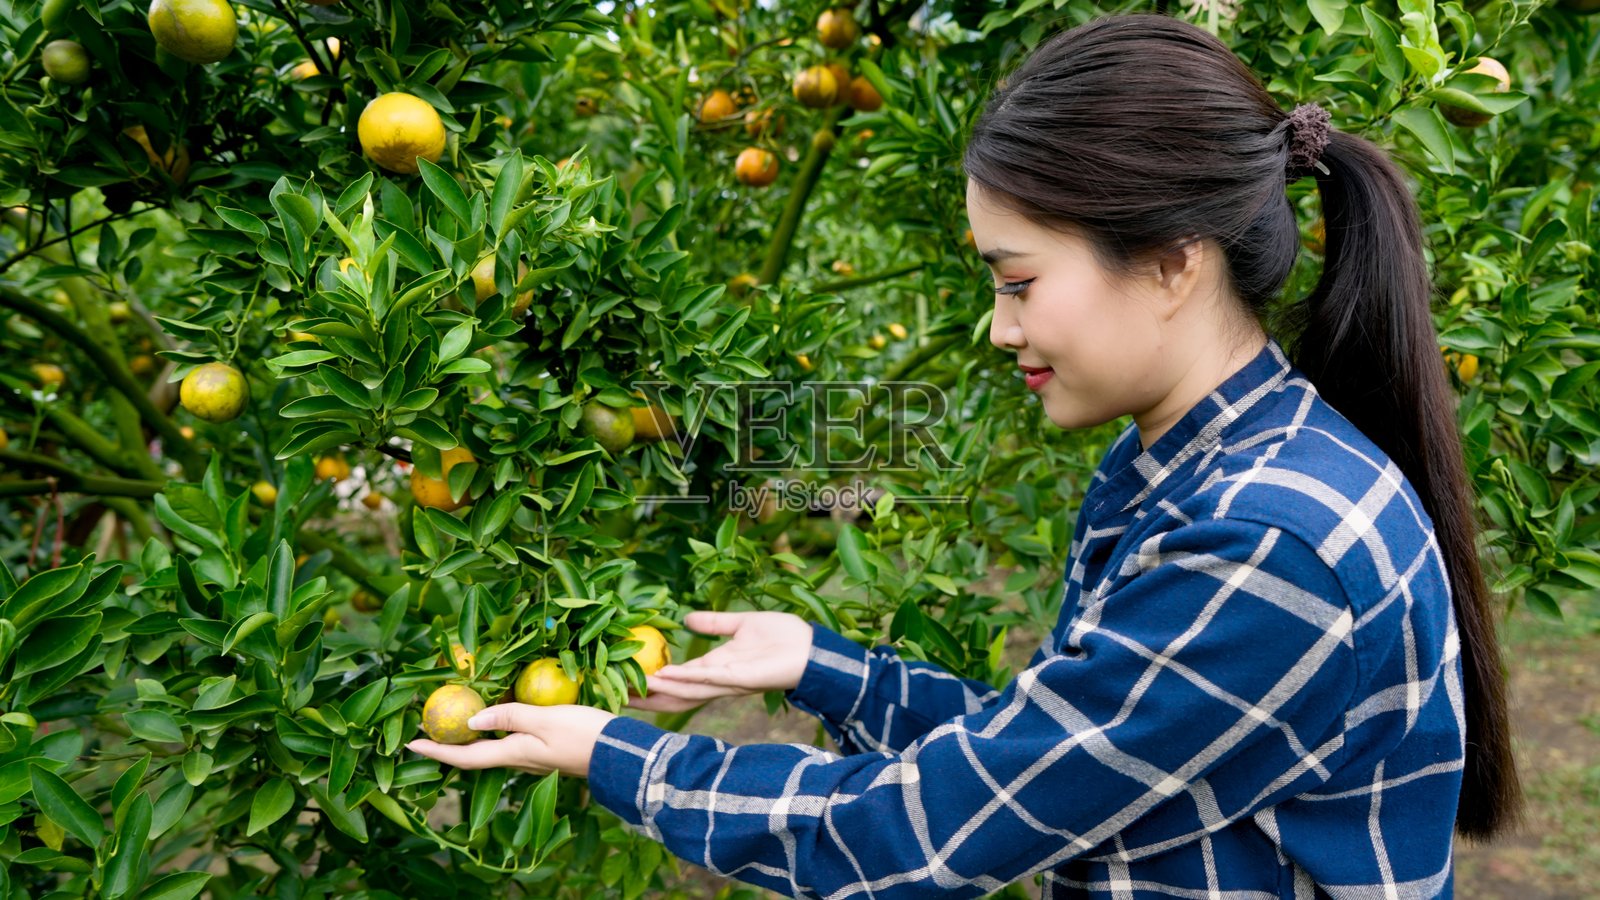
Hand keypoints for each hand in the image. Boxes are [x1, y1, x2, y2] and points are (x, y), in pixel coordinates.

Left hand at [405, 703, 615, 776]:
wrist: (620, 753)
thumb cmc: (584, 734)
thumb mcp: (545, 719)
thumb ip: (509, 715)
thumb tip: (471, 719)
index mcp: (514, 753)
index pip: (465, 756)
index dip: (436, 750)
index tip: (410, 742)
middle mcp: (518, 759)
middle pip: (473, 755)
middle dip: (447, 743)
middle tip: (427, 725)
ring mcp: (532, 756)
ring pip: (491, 747)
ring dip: (468, 737)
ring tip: (454, 718)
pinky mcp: (545, 749)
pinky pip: (509, 740)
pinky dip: (493, 728)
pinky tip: (495, 714)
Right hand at [626, 610, 813, 712]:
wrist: (811, 647)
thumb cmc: (782, 637)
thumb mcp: (740, 624)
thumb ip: (714, 623)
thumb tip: (687, 618)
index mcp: (716, 667)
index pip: (677, 678)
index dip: (652, 681)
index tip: (626, 682)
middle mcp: (718, 680)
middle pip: (676, 693)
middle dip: (648, 696)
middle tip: (617, 696)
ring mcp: (728, 680)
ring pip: (687, 690)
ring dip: (659, 689)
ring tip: (632, 688)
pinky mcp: (740, 676)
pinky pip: (708, 678)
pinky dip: (685, 678)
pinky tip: (664, 676)